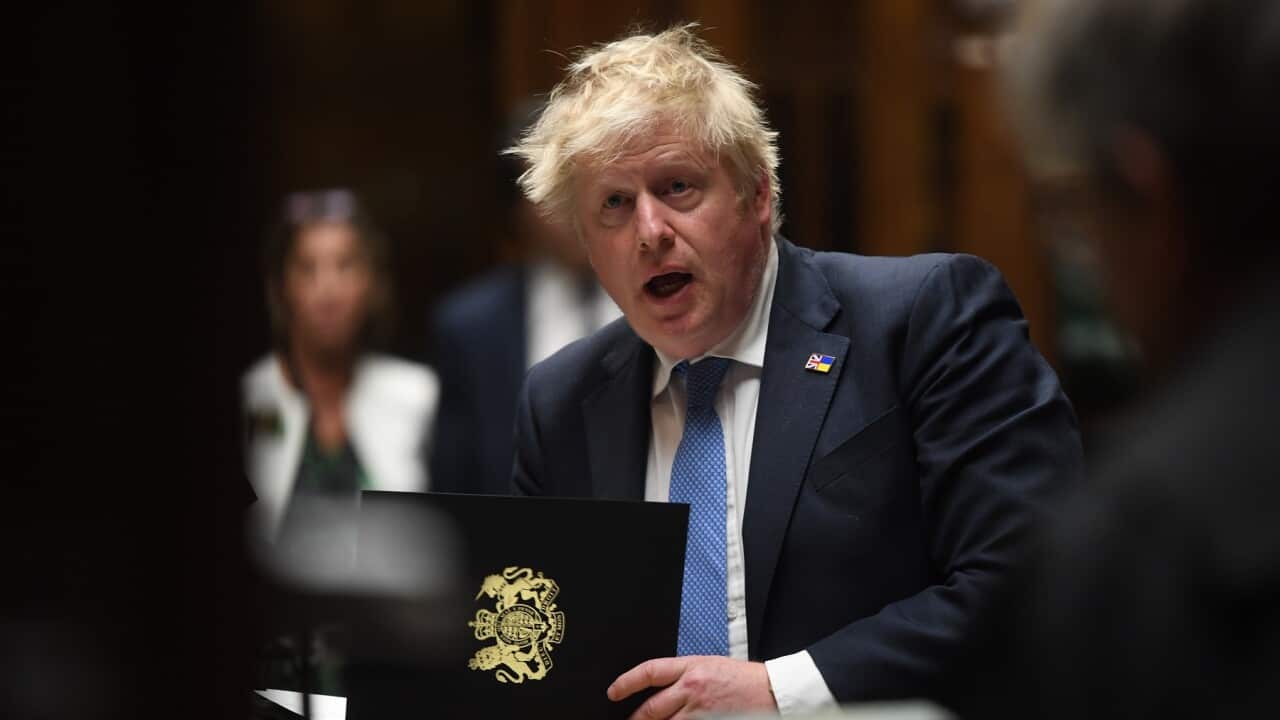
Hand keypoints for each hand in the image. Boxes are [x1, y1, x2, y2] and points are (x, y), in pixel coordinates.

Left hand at [607, 655, 776, 718]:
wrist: (772, 690)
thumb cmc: (742, 679)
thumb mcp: (709, 666)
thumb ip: (684, 676)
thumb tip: (660, 688)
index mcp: (691, 666)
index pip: (649, 671)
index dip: (626, 682)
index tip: (614, 692)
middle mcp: (692, 688)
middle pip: (652, 708)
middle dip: (636, 718)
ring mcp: (700, 711)